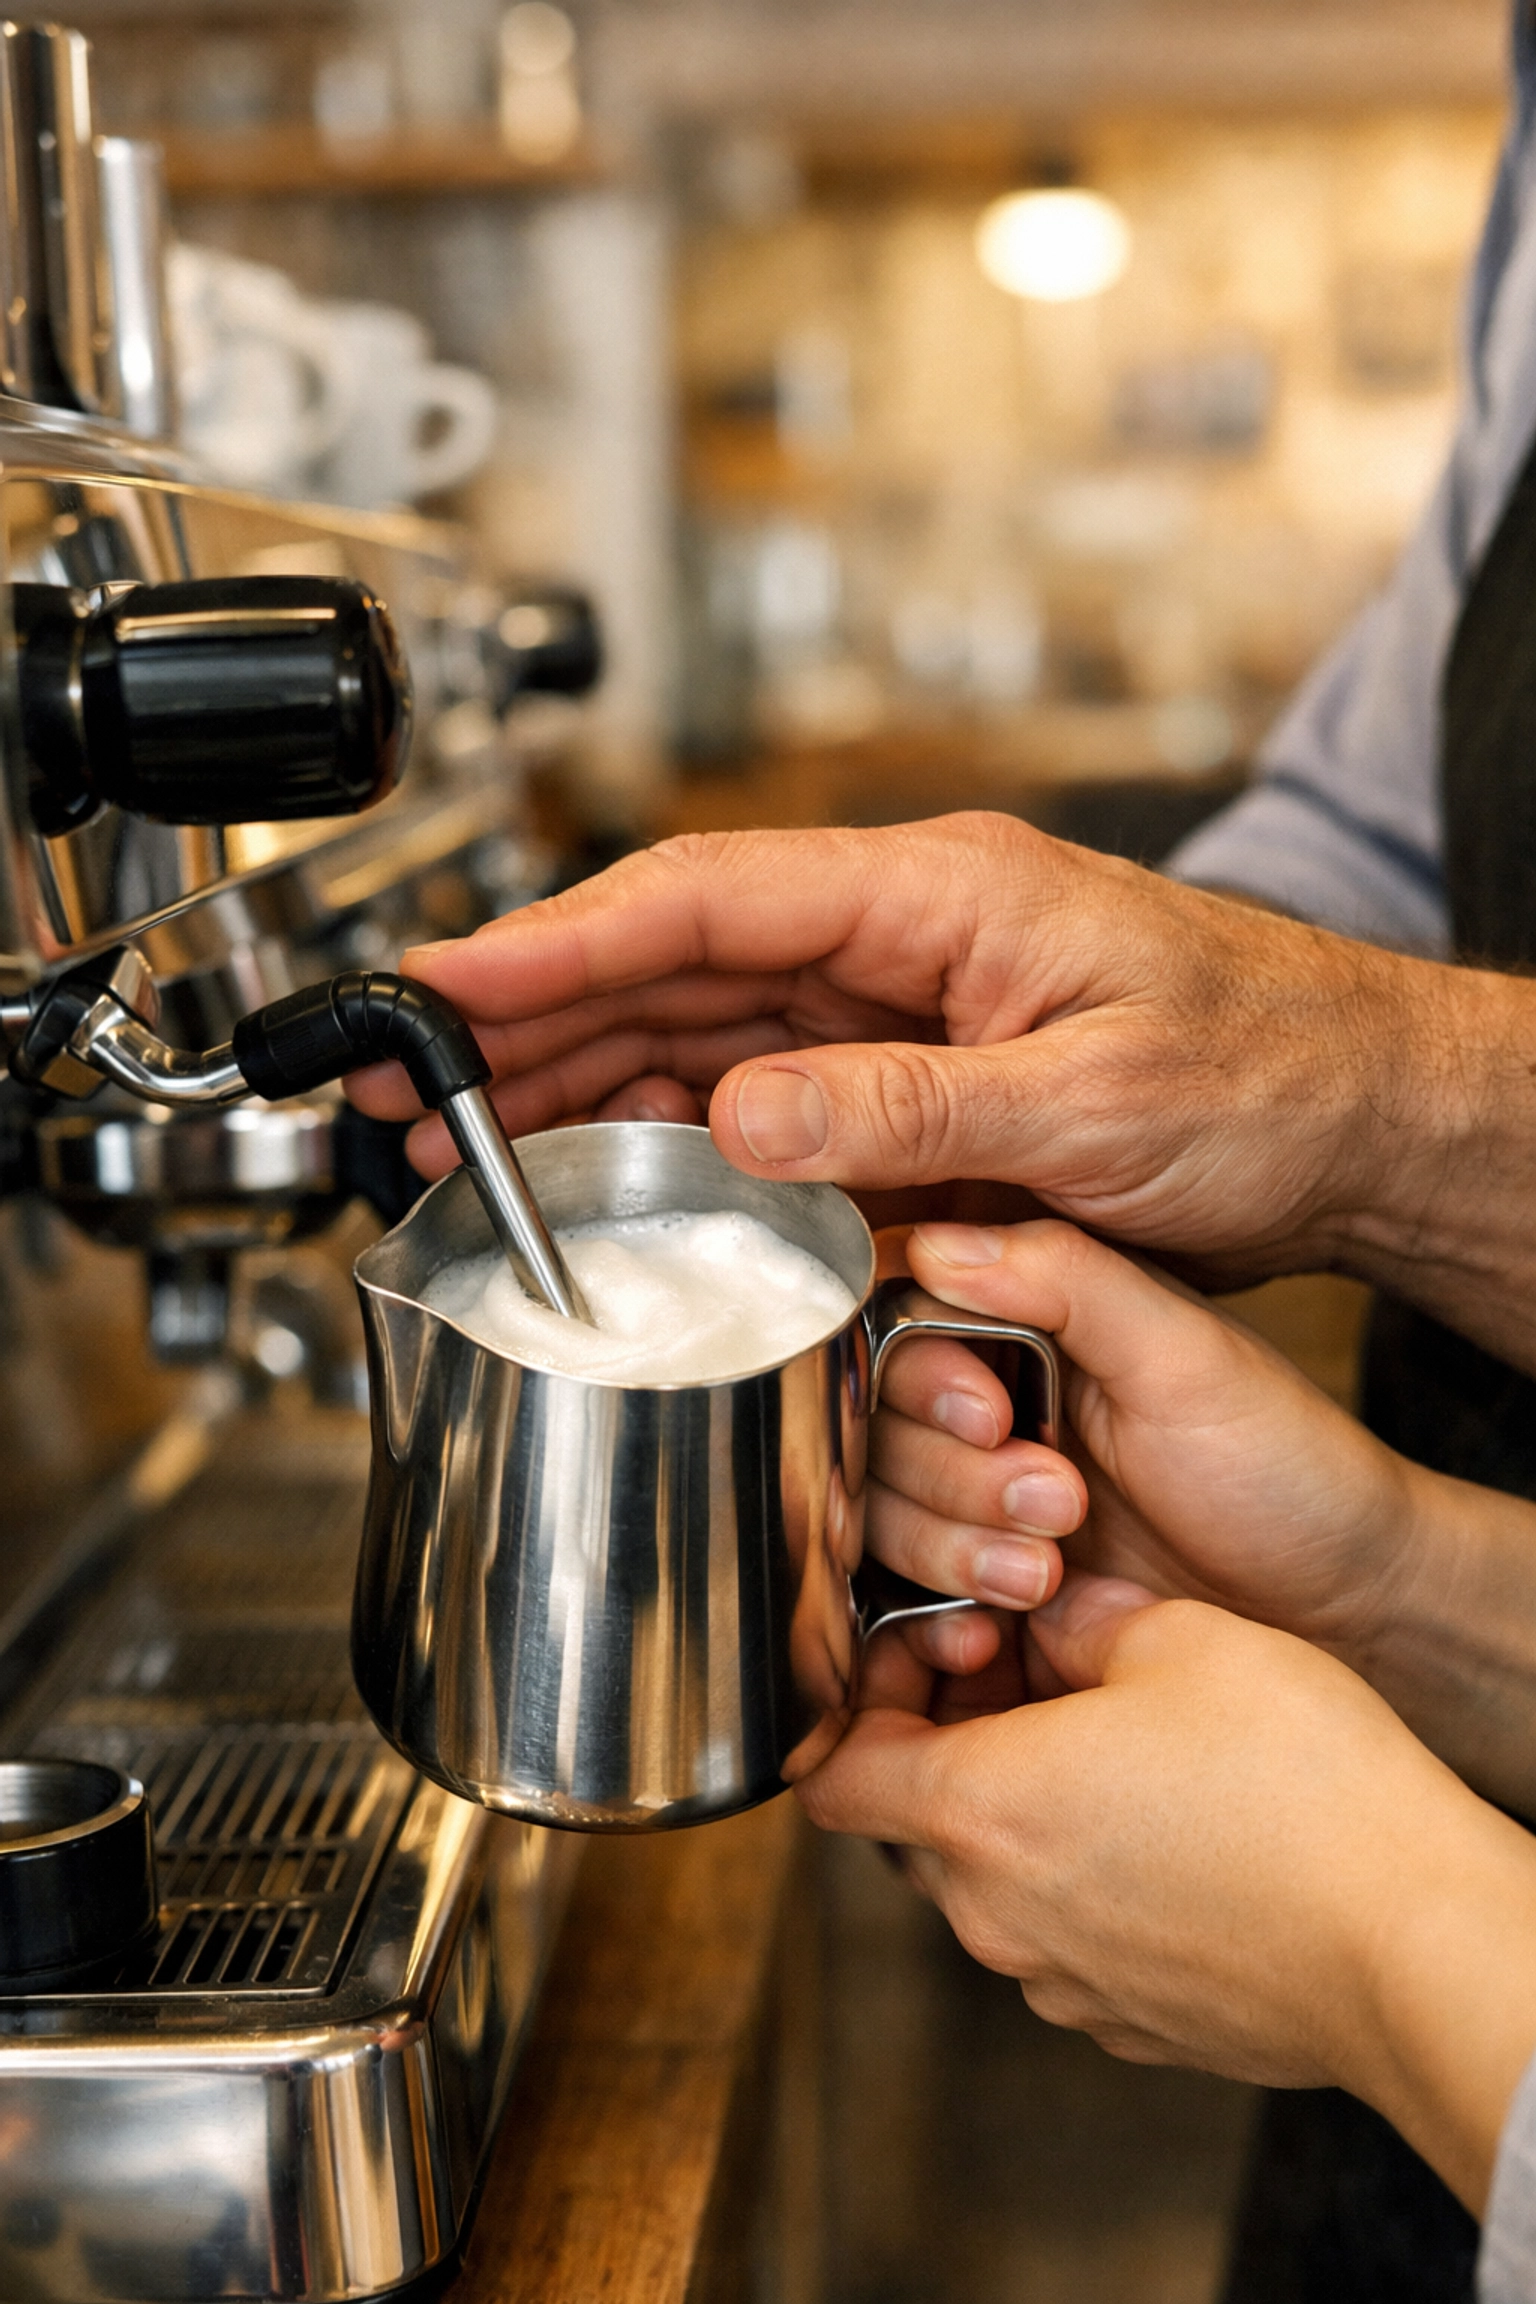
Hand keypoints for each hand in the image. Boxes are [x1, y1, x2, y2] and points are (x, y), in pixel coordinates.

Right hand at [349, 814, 1535, 1369]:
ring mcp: (908, 1015)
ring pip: (707, 1039)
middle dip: (539, 1028)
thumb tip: (746, 1118)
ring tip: (479, 1147)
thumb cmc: (1278, 1070)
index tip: (449, 989)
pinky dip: (685, 1140)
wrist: (1370, 1120)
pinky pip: (773, 1107)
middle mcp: (906, 943)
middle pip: (678, 969)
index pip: (706, 899)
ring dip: (592, 1089)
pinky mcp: (923, 1089)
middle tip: (419, 1095)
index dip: (560, 944)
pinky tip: (616, 1179)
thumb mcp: (1097, 1098)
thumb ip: (912, 1109)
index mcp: (940, 896)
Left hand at [800, 1574, 1535, 2217]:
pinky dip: (1089, 1882)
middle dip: (949, 1745)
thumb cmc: (1296, 1788)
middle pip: (913, 1824)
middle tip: (1029, 1680)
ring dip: (1025, 1816)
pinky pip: (1070, 1938)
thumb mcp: (1178, 1637)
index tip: (926, 1656)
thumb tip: (1054, 1617)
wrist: (1411, 1942)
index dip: (861, 1701)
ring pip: (995, 1882)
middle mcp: (996, 1914)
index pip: (833, 1775)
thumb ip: (1081, 1619)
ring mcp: (1062, 1981)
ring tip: (1115, 1750)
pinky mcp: (1131, 2025)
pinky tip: (1172, 1830)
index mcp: (979, 1810)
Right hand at [872, 1216, 1535, 1818]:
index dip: (925, 1379)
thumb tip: (935, 1243)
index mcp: (1022, 1327)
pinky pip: (900, 1606)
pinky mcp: (976, 1592)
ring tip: (1046, 1575)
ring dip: (949, 1550)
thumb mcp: (1184, 1355)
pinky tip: (989, 1637)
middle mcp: (984, 1409)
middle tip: (1059, 1504)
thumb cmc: (1285, 1467)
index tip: (993, 1414)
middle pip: (877, 1432)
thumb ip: (1064, 1281)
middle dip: (955, 1479)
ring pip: (881, 1518)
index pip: (901, 1329)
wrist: (1342, 1612)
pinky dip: (929, 1624)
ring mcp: (974, 1505)